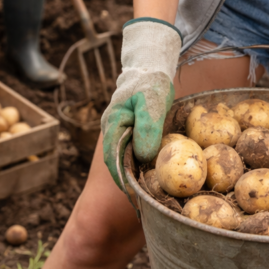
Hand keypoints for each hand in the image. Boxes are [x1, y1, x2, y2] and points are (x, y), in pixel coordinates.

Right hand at [102, 18, 181, 188]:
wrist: (151, 68)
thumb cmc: (151, 83)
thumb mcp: (152, 102)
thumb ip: (147, 127)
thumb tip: (144, 155)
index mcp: (113, 123)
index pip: (112, 158)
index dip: (121, 178)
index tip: (132, 193)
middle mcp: (113, 130)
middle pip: (117, 162)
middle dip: (128, 180)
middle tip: (142, 199)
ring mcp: (122, 131)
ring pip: (126, 158)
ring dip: (136, 173)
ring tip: (149, 192)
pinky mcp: (133, 132)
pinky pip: (135, 151)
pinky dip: (143, 162)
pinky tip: (155, 172)